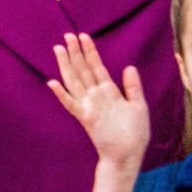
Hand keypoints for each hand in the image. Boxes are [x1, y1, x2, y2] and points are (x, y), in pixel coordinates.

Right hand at [48, 32, 149, 167]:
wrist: (128, 155)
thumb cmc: (135, 134)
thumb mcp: (139, 106)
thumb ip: (133, 87)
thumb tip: (129, 67)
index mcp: (109, 92)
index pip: (96, 67)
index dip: (90, 51)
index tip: (83, 36)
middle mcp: (96, 96)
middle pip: (83, 70)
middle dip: (75, 52)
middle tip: (67, 35)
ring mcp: (89, 106)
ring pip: (74, 81)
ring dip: (66, 65)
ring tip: (59, 50)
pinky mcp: (85, 118)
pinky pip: (71, 104)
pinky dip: (61, 94)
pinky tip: (52, 82)